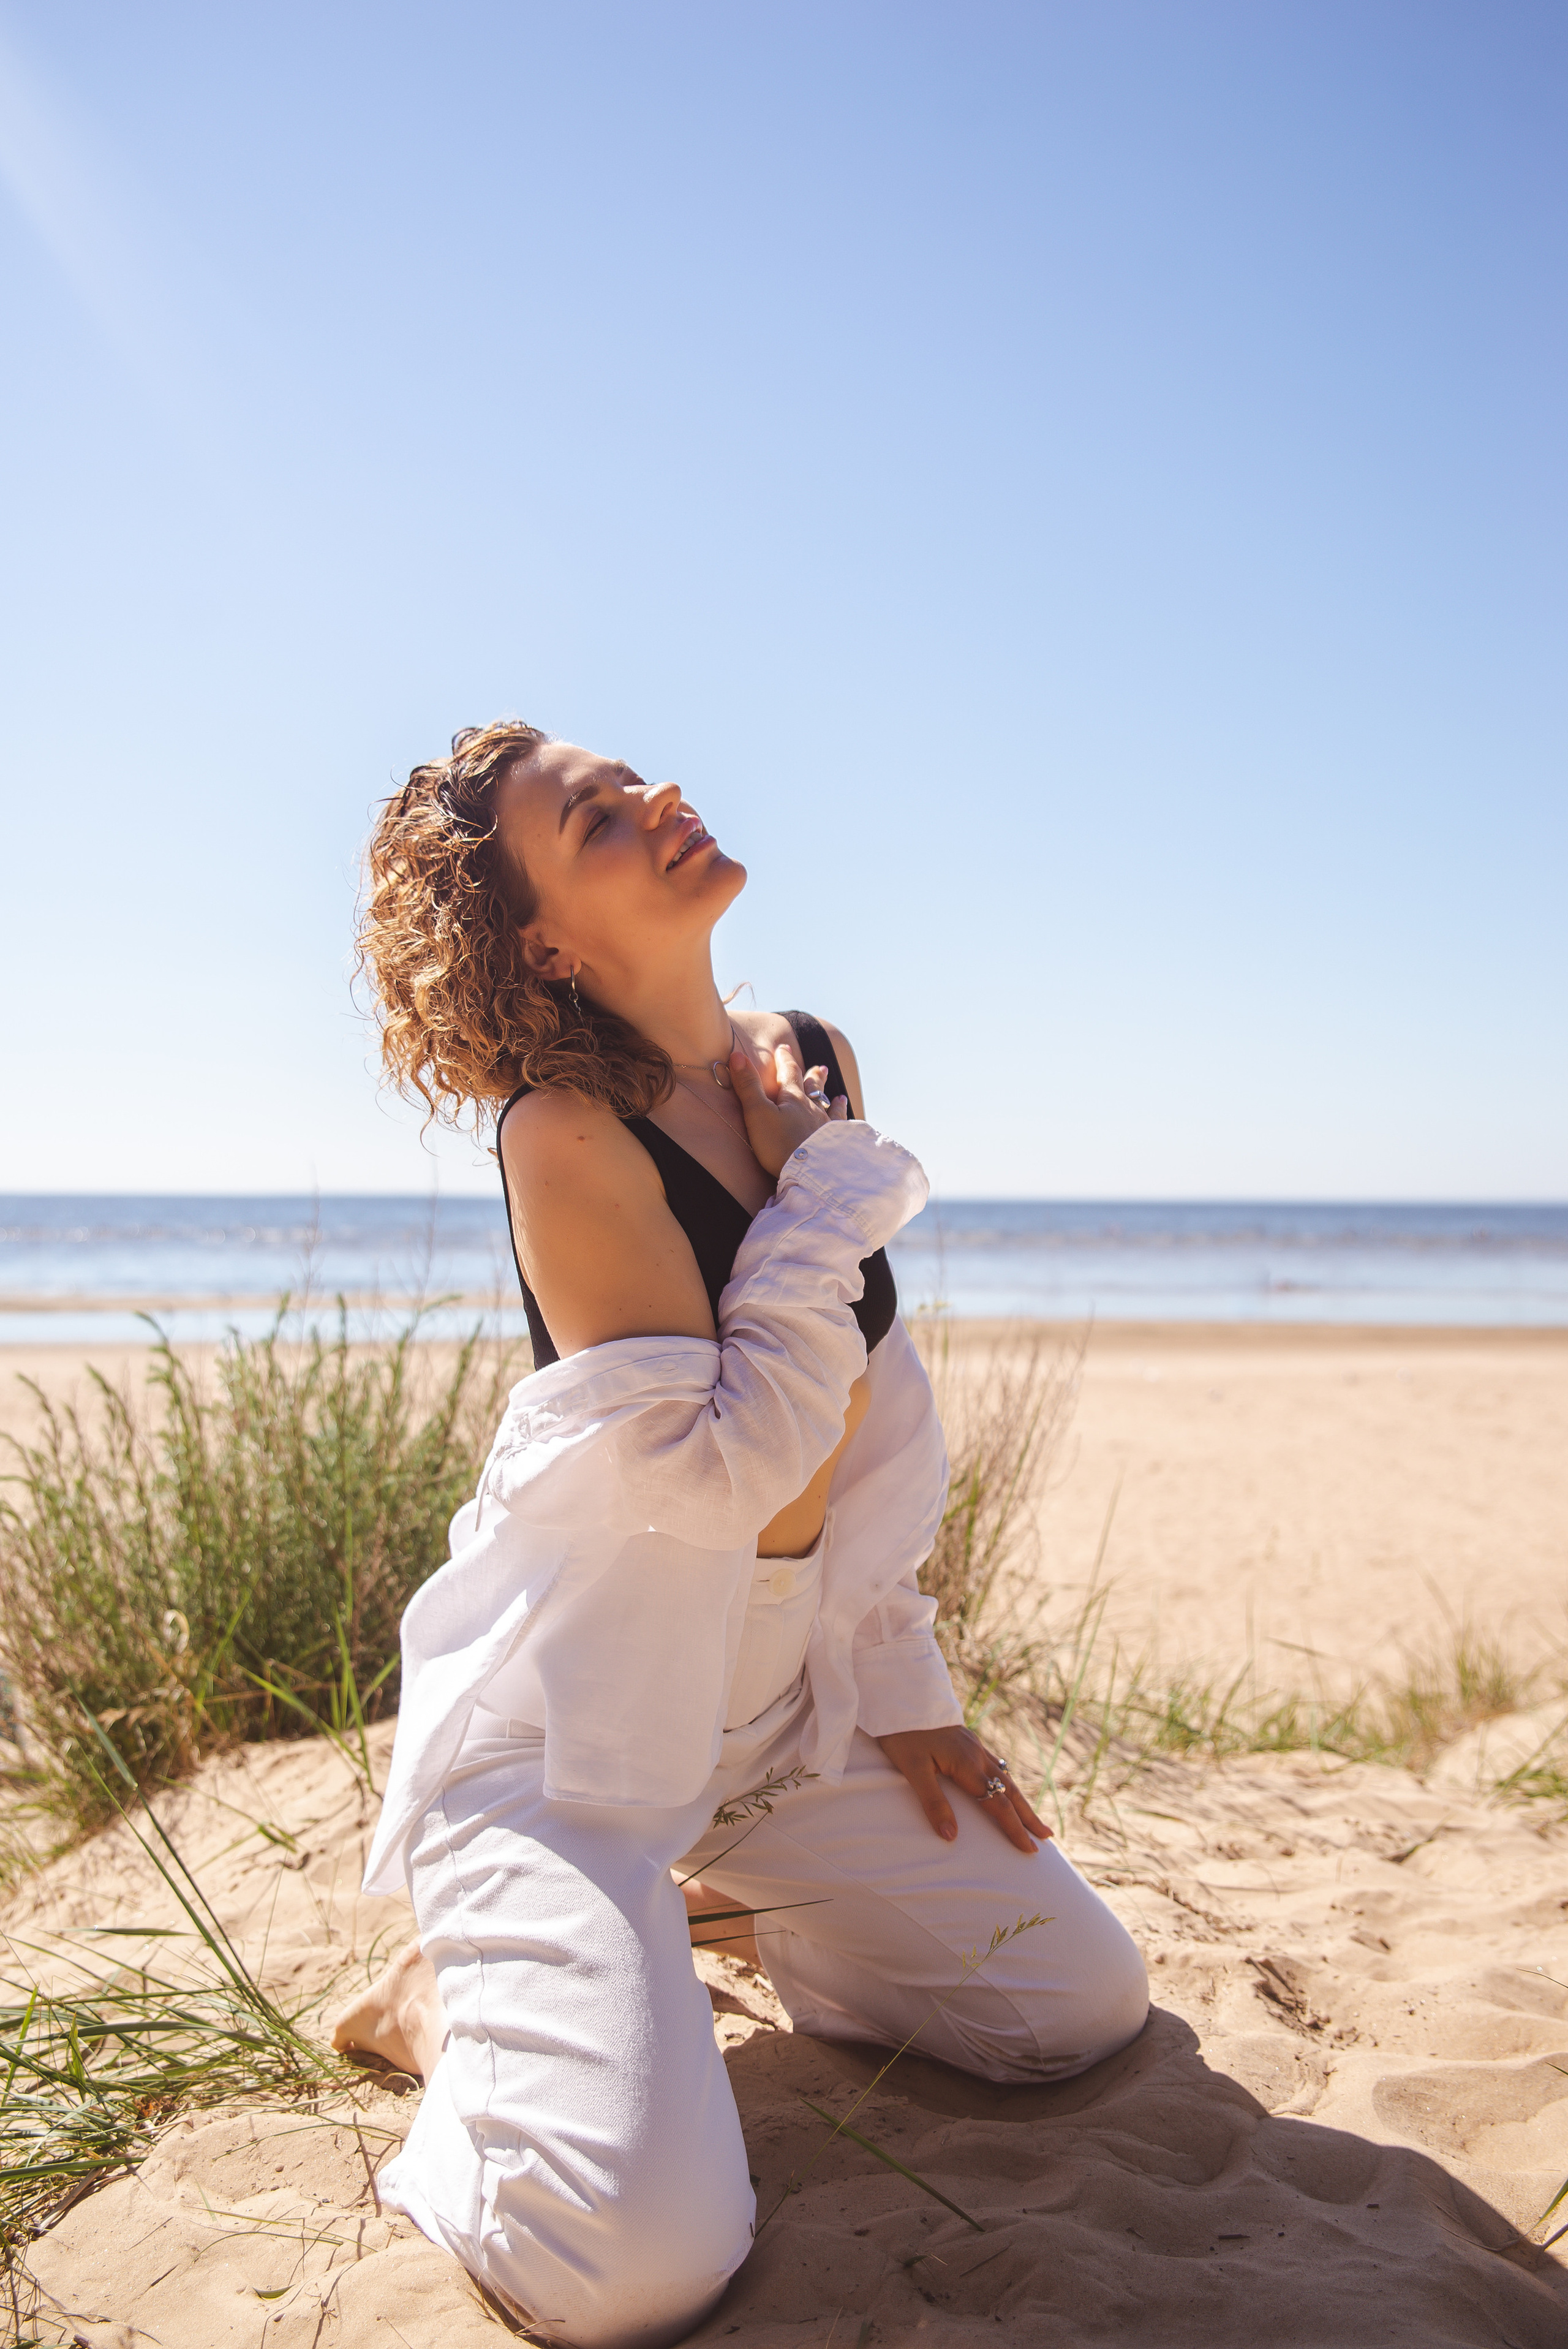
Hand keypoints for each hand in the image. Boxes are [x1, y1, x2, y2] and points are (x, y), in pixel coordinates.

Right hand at [727, 1038, 847, 1176]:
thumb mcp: (757, 1114)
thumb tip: (737, 1056)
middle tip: (821, 1067)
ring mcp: (826, 1127)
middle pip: (814, 1088)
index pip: (789, 1073)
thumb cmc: (780, 1144)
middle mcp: (813, 1109)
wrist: (811, 1171)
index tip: (783, 1048)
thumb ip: (748, 1086)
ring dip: (831, 1099)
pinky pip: (842, 1130)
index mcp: (793, 1099)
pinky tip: (848, 1124)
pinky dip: (844, 1125)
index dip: (784, 1060)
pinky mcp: (835, 1145)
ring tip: (839, 1095)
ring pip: (829, 1108)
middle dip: (813, 1076)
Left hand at [877, 1725, 1050, 1853]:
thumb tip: (952, 1838)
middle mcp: (977, 1755)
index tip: (1029, 1850)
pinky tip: (1004, 1784)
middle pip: (1010, 1791)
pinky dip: (1006, 1782)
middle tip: (1047, 1836)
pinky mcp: (967, 1740)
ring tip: (1032, 1817)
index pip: (998, 1804)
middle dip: (1028, 1816)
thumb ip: (933, 1803)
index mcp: (968, 1764)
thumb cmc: (903, 1733)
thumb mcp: (913, 1770)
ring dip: (1020, 1800)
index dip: (1014, 1829)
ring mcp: (974, 1746)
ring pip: (1005, 1777)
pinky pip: (995, 1765)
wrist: (901, 1695)